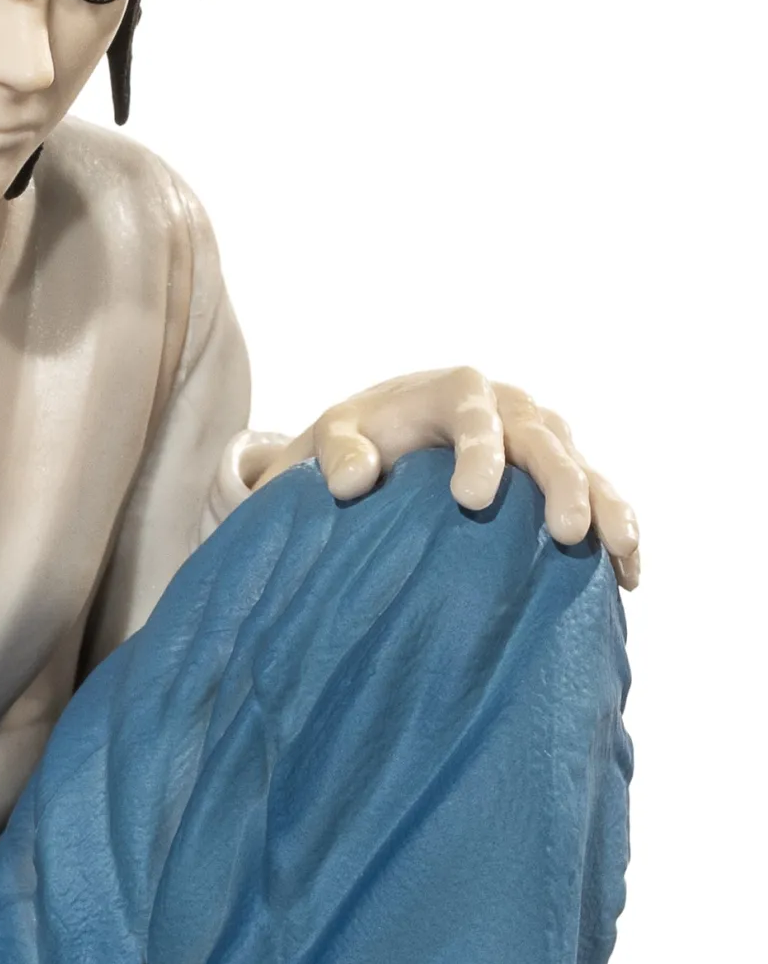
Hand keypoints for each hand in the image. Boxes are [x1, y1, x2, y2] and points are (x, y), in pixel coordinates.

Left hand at [253, 367, 639, 589]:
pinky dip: (616, 528)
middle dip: (562, 484)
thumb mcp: (333, 436)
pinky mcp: (558, 473)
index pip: (474, 414)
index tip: (471, 500)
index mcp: (456, 390)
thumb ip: (339, 452)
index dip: (479, 451)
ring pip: (584, 467)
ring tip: (622, 551)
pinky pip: (598, 495)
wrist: (383, 436)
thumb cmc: (357, 439)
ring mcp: (541, 438)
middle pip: (544, 440)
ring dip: (607, 506)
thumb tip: (354, 482)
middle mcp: (509, 407)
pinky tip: (630, 572)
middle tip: (567, 533)